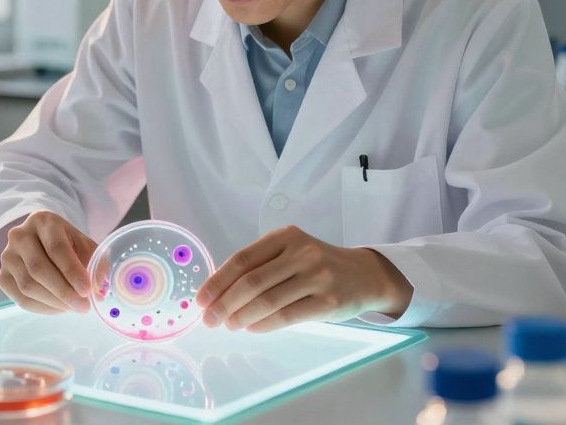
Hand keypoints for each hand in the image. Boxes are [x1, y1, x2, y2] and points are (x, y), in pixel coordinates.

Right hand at [0, 210, 96, 314]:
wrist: (44, 243)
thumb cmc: (69, 244)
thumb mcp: (85, 246)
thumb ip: (95, 265)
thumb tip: (99, 293)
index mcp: (43, 220)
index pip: (56, 248)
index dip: (72, 271)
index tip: (87, 291)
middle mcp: (19, 235)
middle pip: (38, 268)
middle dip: (64, 292)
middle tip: (84, 307)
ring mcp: (7, 256)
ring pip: (28, 286)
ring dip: (54, 303)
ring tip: (74, 307)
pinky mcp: (2, 276)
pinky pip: (21, 299)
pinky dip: (43, 308)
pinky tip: (59, 308)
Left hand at [194, 225, 412, 332]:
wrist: (364, 275)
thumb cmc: (318, 265)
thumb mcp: (291, 252)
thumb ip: (260, 265)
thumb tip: (218, 292)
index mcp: (286, 236)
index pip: (242, 259)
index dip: (217, 282)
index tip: (201, 300)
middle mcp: (302, 253)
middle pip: (251, 282)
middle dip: (224, 304)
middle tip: (209, 320)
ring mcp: (317, 277)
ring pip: (267, 301)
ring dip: (241, 317)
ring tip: (228, 325)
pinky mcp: (328, 302)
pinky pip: (287, 316)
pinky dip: (264, 324)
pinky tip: (251, 328)